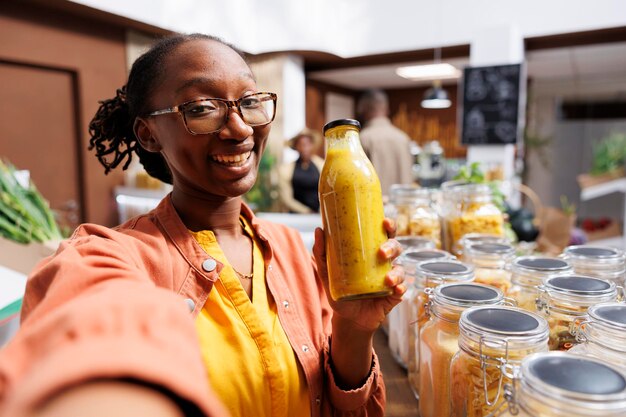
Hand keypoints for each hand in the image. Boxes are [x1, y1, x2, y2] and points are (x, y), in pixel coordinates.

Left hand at [313, 218, 405, 333]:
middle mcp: (384, 263)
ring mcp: (391, 278)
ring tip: (387, 278)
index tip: (385, 222)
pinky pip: (402, 289)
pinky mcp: (394, 295)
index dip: (390, 226)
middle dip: (392, 247)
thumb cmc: (340, 291)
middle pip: (396, 248)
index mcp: (372, 252)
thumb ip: (322, 253)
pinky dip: (400, 288)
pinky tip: (395, 289)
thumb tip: (319, 230)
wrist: (347, 318)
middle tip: (382, 253)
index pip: (384, 234)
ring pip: (400, 269)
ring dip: (397, 272)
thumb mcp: (327, 272)